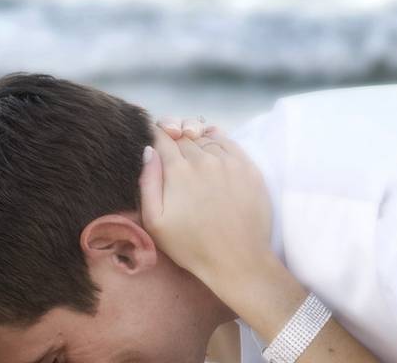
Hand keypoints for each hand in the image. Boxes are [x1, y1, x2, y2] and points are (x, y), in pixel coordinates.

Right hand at [139, 122, 272, 297]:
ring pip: (204, 138)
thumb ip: (147, 181)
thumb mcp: (155, 221)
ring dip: (195, 142)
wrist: (238, 261)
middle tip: (171, 155)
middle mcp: (203, 158)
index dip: (154, 135)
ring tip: (192, 159)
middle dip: (173, 139)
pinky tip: (212, 154)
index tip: (153, 141)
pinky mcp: (249, 167)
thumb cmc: (191, 246)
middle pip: (182, 136)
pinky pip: (228, 142)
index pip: (161, 136)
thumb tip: (148, 149)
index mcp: (177, 170)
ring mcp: (229, 161)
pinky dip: (216, 143)